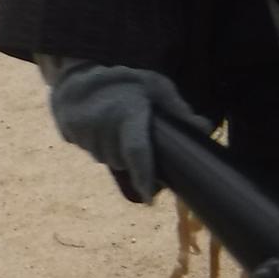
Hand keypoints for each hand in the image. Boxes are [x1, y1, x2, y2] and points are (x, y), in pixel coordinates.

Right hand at [48, 63, 213, 200]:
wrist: (78, 79)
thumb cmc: (126, 81)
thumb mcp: (156, 87)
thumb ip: (178, 109)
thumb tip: (205, 128)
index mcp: (127, 112)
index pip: (137, 150)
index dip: (144, 176)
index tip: (150, 199)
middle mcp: (103, 125)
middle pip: (124, 160)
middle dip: (135, 158)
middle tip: (139, 135)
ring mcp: (85, 133)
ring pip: (109, 160)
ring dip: (118, 153)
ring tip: (121, 128)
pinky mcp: (73, 138)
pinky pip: (95, 155)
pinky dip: (104, 148)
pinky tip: (106, 130)